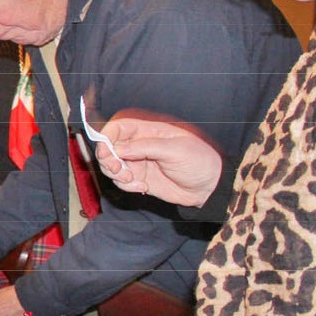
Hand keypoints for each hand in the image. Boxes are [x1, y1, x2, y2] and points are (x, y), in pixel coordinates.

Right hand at [97, 111, 221, 206]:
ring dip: (116, 175)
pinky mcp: (139, 179)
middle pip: (109, 147)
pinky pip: (121, 181)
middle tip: (117, 169)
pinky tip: (142, 188)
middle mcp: (140, 145)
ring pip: (111, 165)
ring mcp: (138, 162)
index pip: (119, 127)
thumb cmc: (199, 161)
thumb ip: (145, 147)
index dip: (107, 137)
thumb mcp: (175, 150)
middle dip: (107, 159)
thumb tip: (118, 148)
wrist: (210, 187)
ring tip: (132, 181)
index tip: (106, 152)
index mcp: (149, 131)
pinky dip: (126, 186)